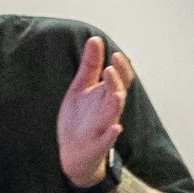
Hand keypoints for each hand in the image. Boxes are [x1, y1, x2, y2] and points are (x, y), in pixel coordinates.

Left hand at [58, 36, 132, 186]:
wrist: (73, 152)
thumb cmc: (80, 119)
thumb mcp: (81, 88)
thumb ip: (89, 66)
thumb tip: (95, 39)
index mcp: (105, 95)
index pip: (119, 78)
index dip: (120, 67)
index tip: (114, 54)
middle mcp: (108, 110)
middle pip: (119, 93)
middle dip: (117, 81)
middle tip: (111, 68)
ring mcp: (104, 128)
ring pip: (115, 114)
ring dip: (116, 103)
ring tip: (115, 93)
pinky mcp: (97, 145)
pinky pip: (108, 140)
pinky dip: (112, 134)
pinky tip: (115, 128)